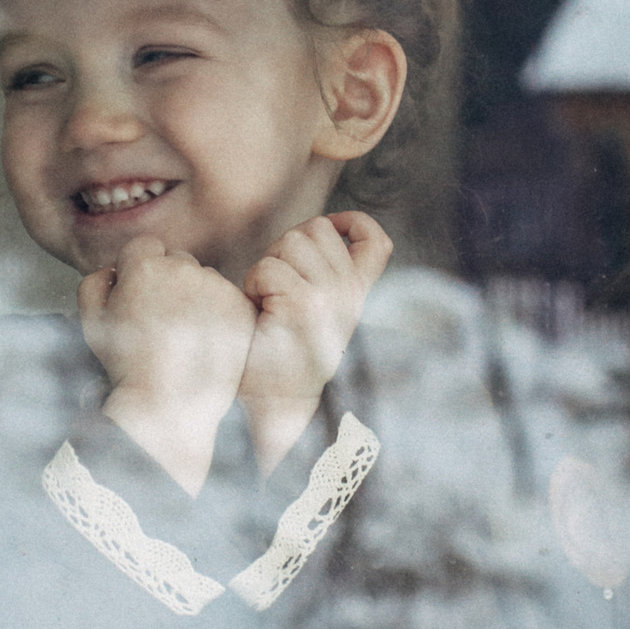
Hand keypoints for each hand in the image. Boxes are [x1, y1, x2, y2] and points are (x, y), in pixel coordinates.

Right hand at [80, 236, 256, 493]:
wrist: (168, 403)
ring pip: (203, 280)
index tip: (140, 299)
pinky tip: (203, 343)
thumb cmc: (126, 364)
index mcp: (145, 265)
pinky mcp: (240, 308)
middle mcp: (184, 268)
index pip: (144, 248)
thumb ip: (97, 281)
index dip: (139, 273)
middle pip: (176, 260)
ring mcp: (216, 287)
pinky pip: (227, 300)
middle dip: (168, 282)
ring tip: (183, 338)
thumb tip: (115, 269)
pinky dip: (218, 315)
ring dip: (194, 298)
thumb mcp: (91, 319)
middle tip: (160, 322)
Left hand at [237, 212, 391, 471]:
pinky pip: (266, 269)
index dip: (352, 221)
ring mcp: (330, 297)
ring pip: (289, 242)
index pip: (376, 241)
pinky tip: (260, 314)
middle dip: (287, 249)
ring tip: (269, 304)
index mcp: (360, 296)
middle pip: (316, 229)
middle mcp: (351, 295)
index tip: (330, 228)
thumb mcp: (319, 314)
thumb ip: (328, 276)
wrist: (273, 407)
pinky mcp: (302, 304)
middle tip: (277, 290)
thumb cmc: (282, 359)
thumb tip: (320, 229)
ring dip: (267, 267)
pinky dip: (253, 287)